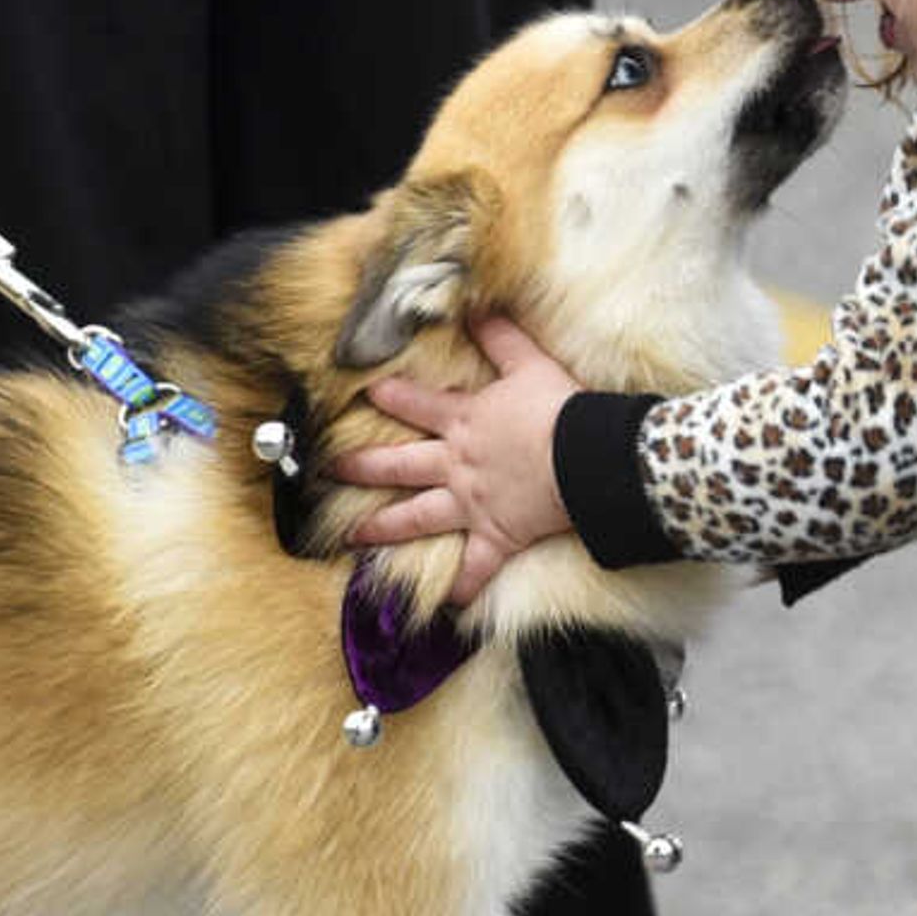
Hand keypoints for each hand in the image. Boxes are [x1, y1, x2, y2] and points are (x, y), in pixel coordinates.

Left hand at [337, 313, 581, 608]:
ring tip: (352, 536)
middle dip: (358, 468)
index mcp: (462, 421)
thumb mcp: (531, 363)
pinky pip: (474, 568)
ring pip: (415, 518)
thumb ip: (501, 337)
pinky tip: (445, 606)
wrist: (587, 458)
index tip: (361, 393)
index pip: (412, 404)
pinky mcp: (495, 537)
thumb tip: (478, 309)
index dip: (386, 396)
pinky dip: (461, 588)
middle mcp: (455, 465)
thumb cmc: (561, 411)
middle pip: (396, 466)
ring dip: (382, 528)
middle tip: (329, 470)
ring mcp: (470, 504)